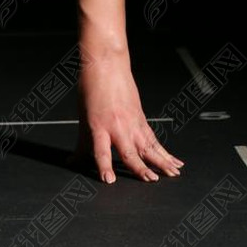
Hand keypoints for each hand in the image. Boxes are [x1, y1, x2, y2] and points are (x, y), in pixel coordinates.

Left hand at [73, 49, 183, 183]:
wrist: (106, 66)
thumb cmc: (92, 89)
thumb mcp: (83, 119)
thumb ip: (82, 145)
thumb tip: (72, 162)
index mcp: (98, 127)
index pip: (100, 151)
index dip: (104, 166)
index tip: (109, 180)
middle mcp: (117, 127)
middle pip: (130, 151)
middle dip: (141, 168)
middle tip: (151, 180)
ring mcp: (132, 124)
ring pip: (148, 147)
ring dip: (161, 162)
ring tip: (172, 174)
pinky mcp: (141, 121)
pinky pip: (154, 140)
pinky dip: (165, 152)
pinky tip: (175, 162)